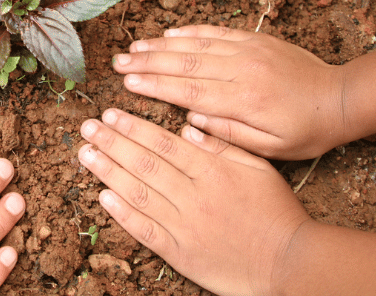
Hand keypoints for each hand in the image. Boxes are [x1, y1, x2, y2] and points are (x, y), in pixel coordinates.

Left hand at [78, 109, 310, 295]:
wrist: (290, 261)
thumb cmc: (276, 211)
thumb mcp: (257, 167)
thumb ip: (222, 144)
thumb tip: (188, 127)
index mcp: (212, 170)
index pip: (163, 142)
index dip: (132, 127)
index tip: (110, 115)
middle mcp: (194, 195)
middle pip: (144, 163)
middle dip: (112, 142)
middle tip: (88, 128)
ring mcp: (185, 225)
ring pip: (138, 193)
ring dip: (108, 171)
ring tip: (86, 154)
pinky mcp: (180, 253)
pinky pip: (145, 230)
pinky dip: (122, 213)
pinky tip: (103, 196)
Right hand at [113, 25, 345, 159]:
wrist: (341, 98)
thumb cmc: (306, 131)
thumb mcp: (271, 148)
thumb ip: (229, 134)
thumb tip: (191, 119)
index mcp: (244, 100)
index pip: (188, 90)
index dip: (155, 86)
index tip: (127, 83)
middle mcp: (242, 69)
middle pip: (184, 63)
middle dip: (147, 62)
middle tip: (118, 63)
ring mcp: (248, 50)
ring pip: (195, 44)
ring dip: (161, 45)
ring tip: (133, 48)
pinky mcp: (255, 39)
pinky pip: (215, 32)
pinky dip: (189, 31)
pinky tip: (168, 34)